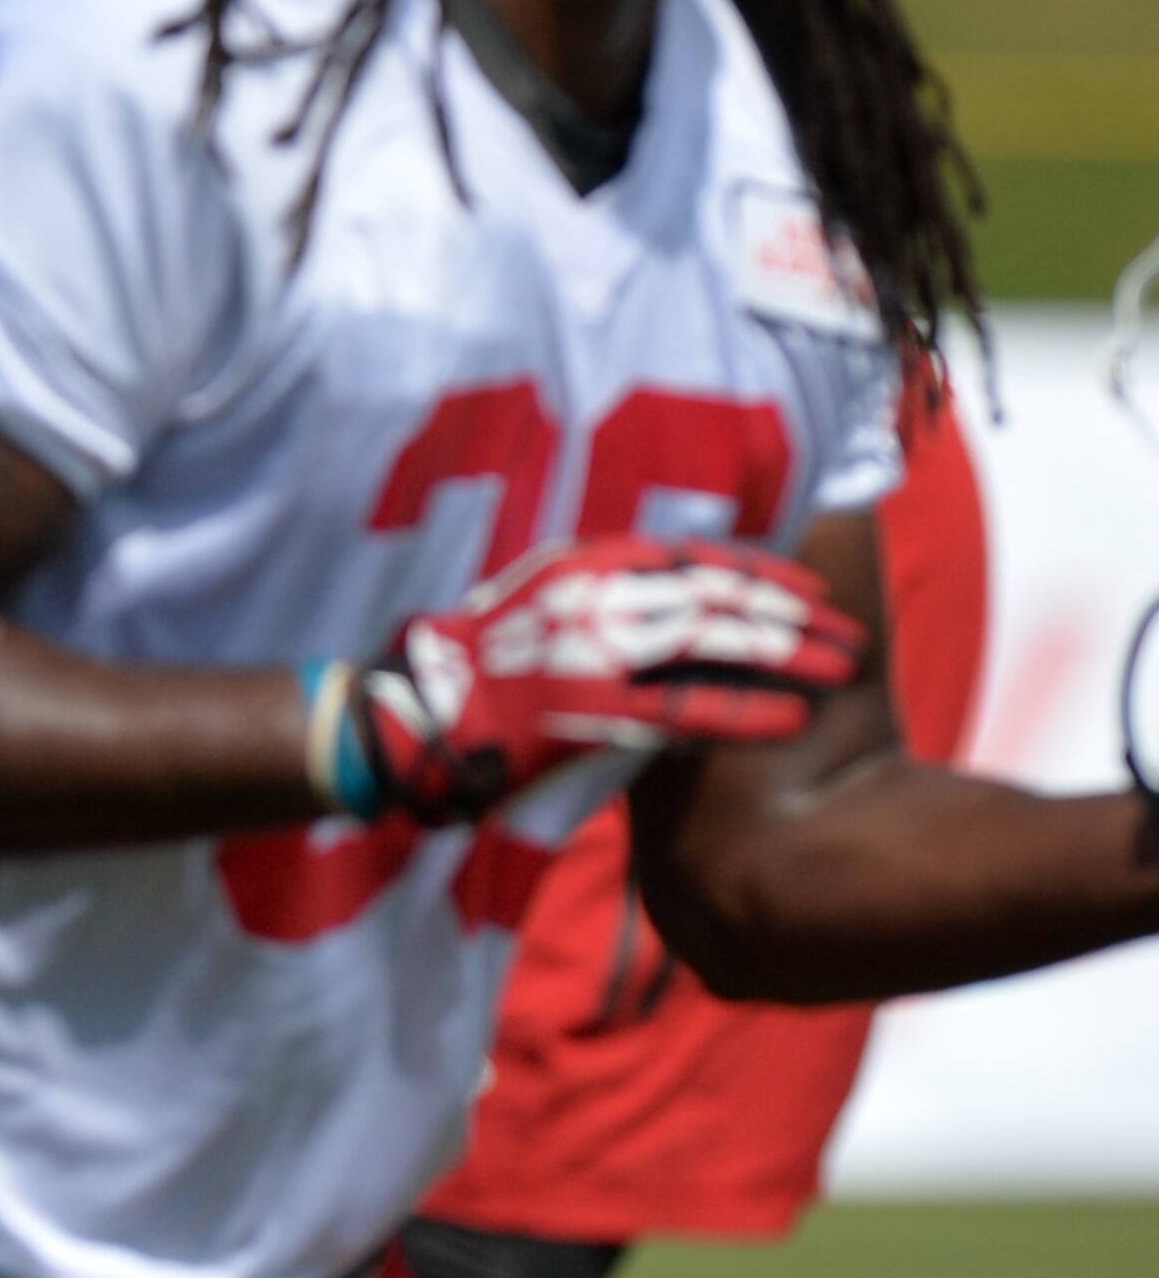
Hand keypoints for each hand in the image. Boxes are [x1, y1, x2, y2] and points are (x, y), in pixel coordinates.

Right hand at [344, 537, 865, 826]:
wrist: (426, 710)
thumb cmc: (486, 657)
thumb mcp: (545, 595)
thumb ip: (609, 585)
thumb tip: (678, 585)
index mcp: (587, 562)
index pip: (696, 558)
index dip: (763, 571)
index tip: (812, 589)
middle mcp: (598, 596)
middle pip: (718, 596)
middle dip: (793, 613)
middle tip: (849, 632)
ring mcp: (596, 651)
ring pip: (715, 643)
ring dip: (787, 655)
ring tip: (842, 668)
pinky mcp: (594, 711)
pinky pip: (687, 709)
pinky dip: (746, 712)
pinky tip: (792, 719)